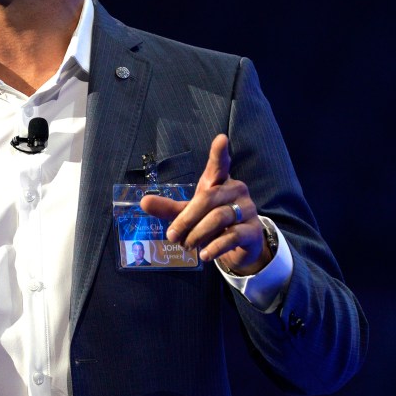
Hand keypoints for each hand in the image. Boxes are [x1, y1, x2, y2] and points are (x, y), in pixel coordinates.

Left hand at [139, 133, 271, 275]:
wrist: (240, 246)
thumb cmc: (213, 222)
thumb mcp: (189, 214)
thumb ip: (169, 208)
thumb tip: (143, 201)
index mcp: (219, 182)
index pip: (220, 165)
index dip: (219, 153)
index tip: (221, 139)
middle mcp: (236, 191)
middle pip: (209, 198)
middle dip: (187, 218)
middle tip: (172, 236)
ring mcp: (247, 210)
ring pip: (219, 218)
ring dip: (198, 234)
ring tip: (186, 246)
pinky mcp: (252, 231)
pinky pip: (233, 236)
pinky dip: (215, 247)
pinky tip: (205, 255)